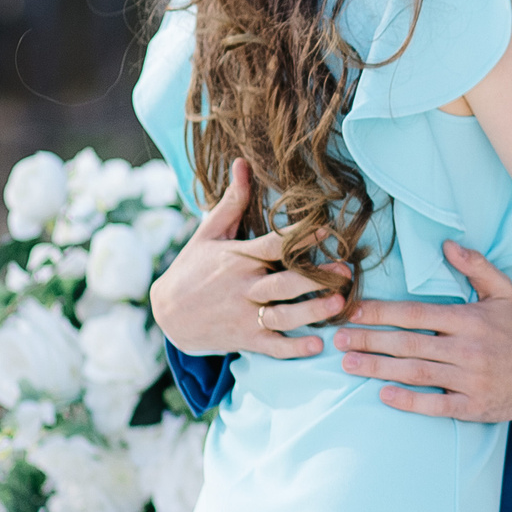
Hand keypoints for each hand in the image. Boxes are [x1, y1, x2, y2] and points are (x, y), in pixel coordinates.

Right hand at [147, 159, 333, 359]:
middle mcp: (243, 287)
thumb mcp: (208, 233)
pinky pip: (271, 346)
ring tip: (339, 305)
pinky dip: (293, 349)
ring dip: (311, 312)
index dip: (300, 238)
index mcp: (238, 258)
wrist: (166, 313)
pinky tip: (316, 346)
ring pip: (282, 316)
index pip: (273, 245)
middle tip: (346, 272)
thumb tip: (242, 162)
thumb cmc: (192, 268)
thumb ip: (232, 202)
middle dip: (316, 278)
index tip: (328, 229)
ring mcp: (243, 315)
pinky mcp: (244, 338)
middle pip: (283, 283)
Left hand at [333, 242, 511, 420]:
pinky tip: (383, 394)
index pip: (417, 314)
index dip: (382, 312)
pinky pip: (435, 405)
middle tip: (338, 340)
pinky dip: (408, 401)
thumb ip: (476, 267)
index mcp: (469, 320)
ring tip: (349, 364)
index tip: (353, 311)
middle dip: (370, 341)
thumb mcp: (503, 292)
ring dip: (378, 368)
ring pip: (416, 373)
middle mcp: (467, 349)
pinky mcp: (472, 406)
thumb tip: (447, 245)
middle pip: (409, 344)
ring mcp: (469, 380)